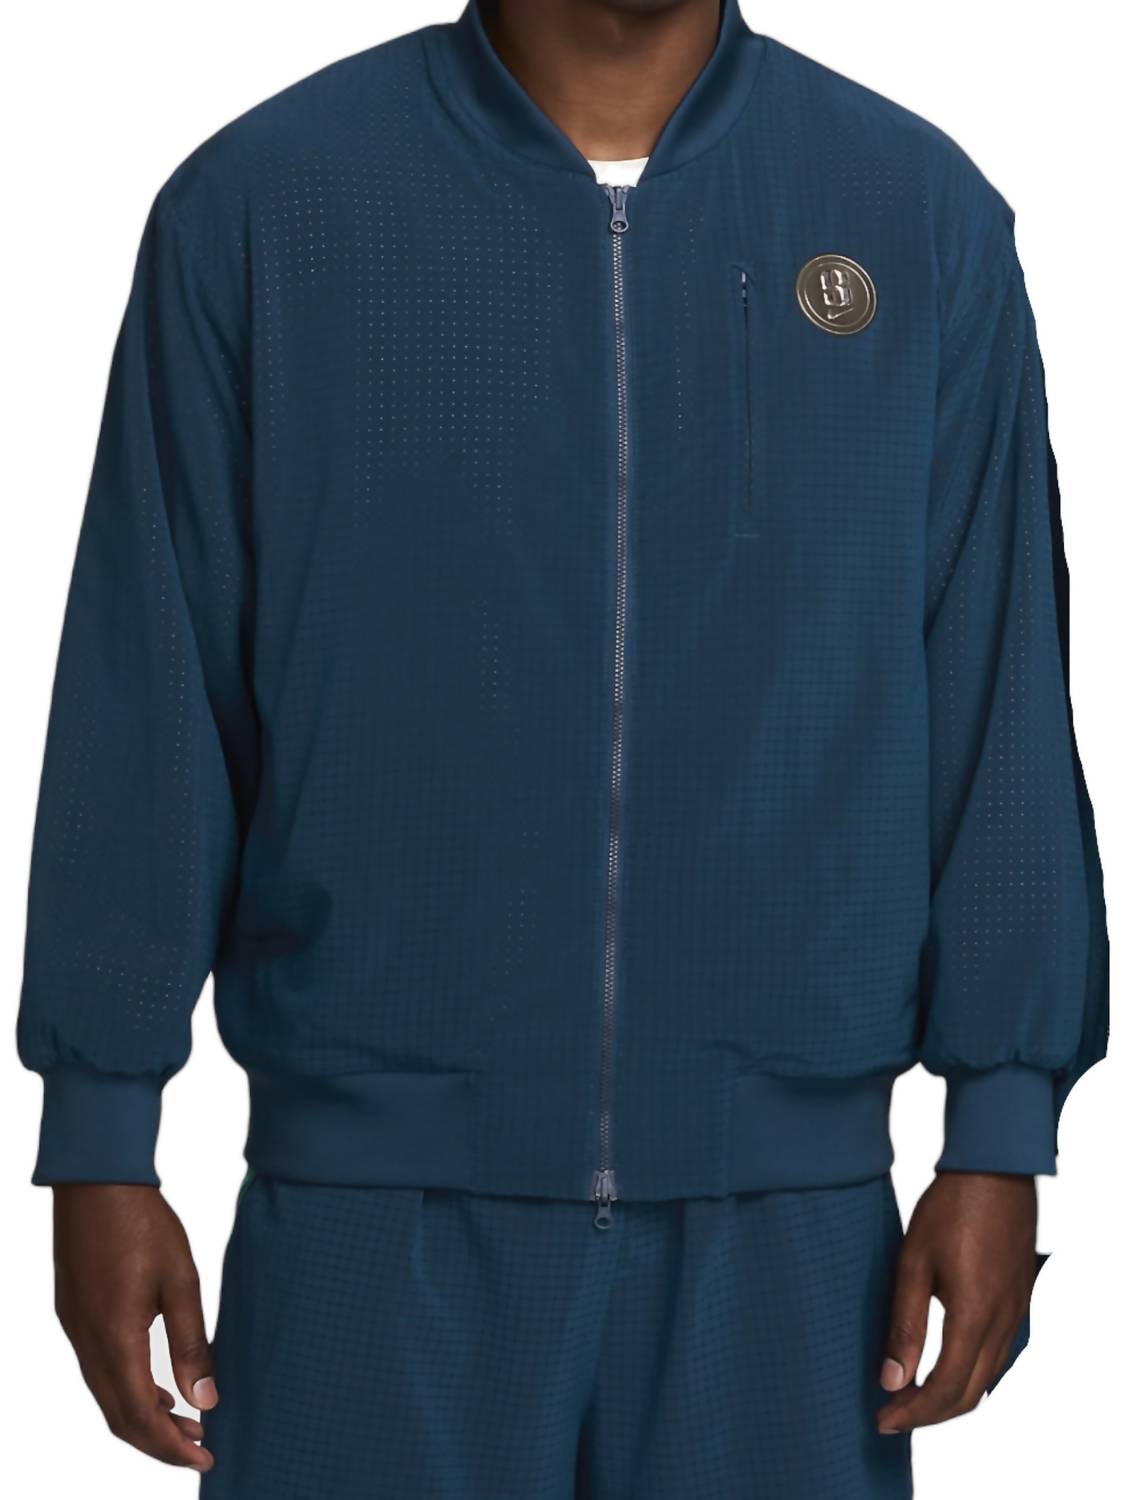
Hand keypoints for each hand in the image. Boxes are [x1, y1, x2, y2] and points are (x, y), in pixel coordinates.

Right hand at [52, 1184, 216, 1470]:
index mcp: (115, 1339)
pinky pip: (99, 1371)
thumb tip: (206, 1399)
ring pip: (107, 1396)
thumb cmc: (143, 1224)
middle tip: (200, 1448)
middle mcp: (88, 1343)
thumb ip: (192, 1343)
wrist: (96, 1182)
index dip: (171, 1447)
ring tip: (186, 1421)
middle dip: (159, 1442)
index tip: (205, 1459)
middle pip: (119, 1417)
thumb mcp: (180, 1280)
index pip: (140, 1417)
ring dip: (144, 1417)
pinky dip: (128, 1390)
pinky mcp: (75, 1315)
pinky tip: (157, 1385)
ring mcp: (76, 1330)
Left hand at [877, 1171, 1037, 1433]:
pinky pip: (998, 1356)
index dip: (913, 1413)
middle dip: (929, 1414)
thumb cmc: (950, 1209)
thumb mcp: (914, 1262)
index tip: (882, 1420)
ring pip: (986, 1378)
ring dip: (950, 1396)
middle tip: (891, 1414)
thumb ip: (905, 1324)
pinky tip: (942, 1365)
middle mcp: (1003, 1323)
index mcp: (974, 1316)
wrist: (995, 1170)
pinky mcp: (1018, 1301)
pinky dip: (969, 1374)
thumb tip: (892, 1379)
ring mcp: (1016, 1313)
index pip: (945, 1389)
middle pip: (969, 1394)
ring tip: (910, 1395)